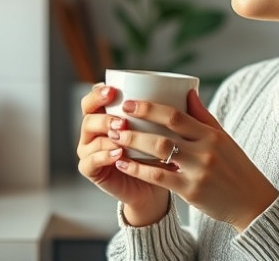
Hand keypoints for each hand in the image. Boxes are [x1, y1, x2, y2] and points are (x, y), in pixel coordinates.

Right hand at [77, 84, 170, 225]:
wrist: (154, 188)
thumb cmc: (159, 156)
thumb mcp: (166, 133)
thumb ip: (174, 115)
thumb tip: (190, 92)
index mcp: (107, 114)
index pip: (95, 98)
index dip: (100, 92)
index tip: (114, 90)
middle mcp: (94, 130)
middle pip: (88, 114)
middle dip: (104, 113)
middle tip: (122, 117)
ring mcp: (90, 150)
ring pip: (90, 136)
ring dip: (106, 132)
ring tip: (122, 132)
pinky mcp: (91, 170)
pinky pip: (91, 161)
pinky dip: (104, 156)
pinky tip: (119, 154)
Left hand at [109, 90, 278, 231]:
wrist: (252, 203)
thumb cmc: (235, 167)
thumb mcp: (223, 139)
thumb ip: (203, 116)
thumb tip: (188, 90)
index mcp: (211, 134)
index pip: (176, 115)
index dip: (150, 107)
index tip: (129, 103)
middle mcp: (205, 150)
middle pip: (164, 132)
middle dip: (135, 125)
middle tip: (113, 121)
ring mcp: (198, 171)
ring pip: (159, 153)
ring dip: (133, 143)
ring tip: (114, 138)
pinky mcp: (191, 191)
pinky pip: (159, 177)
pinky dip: (138, 169)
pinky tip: (123, 163)